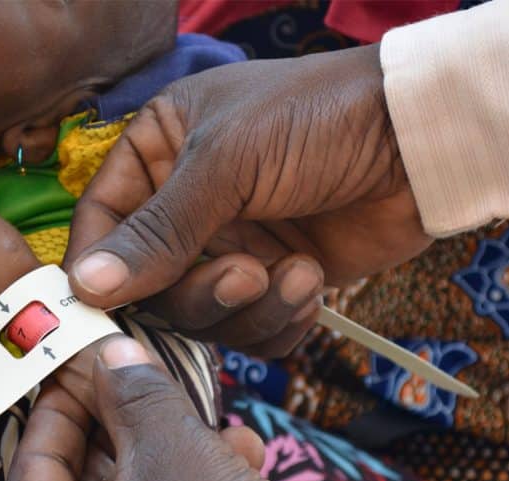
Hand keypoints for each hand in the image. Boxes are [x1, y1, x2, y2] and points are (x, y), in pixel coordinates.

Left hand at [0, 337, 307, 480]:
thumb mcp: (175, 454)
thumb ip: (135, 396)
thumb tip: (113, 355)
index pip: (35, 467)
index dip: (65, 407)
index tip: (82, 373)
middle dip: (132, 437)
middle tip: (146, 393)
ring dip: (174, 473)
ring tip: (222, 432)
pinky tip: (238, 475)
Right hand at [66, 44, 432, 356]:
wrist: (421, 141)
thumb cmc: (316, 121)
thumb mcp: (226, 164)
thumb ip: (157, 232)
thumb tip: (86, 287)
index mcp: (158, 153)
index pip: (100, 221)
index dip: (100, 268)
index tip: (104, 308)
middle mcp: (186, 205)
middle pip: (152, 286)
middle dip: (199, 294)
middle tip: (246, 274)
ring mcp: (231, 246)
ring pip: (203, 317)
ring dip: (250, 308)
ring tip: (297, 273)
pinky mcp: (274, 280)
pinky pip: (252, 332)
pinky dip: (280, 323)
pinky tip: (311, 283)